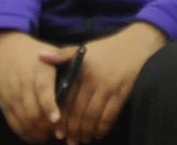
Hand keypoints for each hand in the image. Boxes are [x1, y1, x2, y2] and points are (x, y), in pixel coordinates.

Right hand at [0, 30, 62, 143]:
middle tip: (60, 133)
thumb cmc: (35, 53)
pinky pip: (13, 123)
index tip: (56, 119)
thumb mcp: (51, 50)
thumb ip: (67, 57)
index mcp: (39, 70)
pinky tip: (35, 137)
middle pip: (33, 111)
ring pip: (23, 120)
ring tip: (49, 136)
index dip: (49, 105)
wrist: (4, 49)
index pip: (43, 90)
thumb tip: (84, 60)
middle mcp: (24, 84)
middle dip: (46, 126)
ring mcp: (12, 95)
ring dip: (36, 132)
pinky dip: (24, 133)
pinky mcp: (4, 103)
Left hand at [41, 22, 166, 143]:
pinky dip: (102, 128)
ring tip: (81, 140)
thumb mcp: (83, 48)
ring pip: (93, 116)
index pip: (67, 99)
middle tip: (69, 141)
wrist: (137, 42)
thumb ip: (61, 55)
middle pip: (79, 111)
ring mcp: (109, 86)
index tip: (57, 131)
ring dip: (86, 132)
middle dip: (73, 130)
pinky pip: (110, 115)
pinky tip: (98, 134)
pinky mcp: (123, 92)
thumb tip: (39, 56)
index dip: (61, 118)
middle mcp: (94, 79)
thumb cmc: (107, 48)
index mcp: (82, 70)